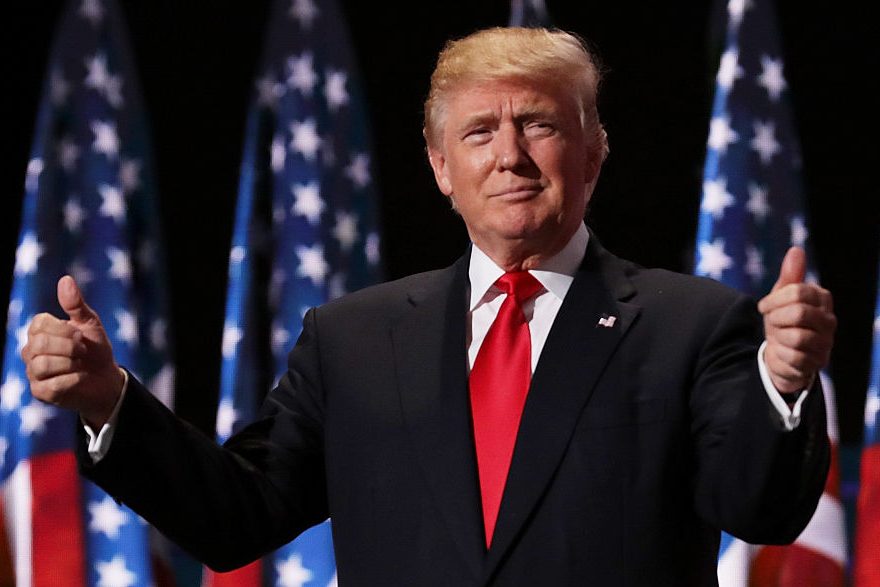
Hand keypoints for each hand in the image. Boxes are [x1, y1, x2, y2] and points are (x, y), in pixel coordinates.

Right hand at [21, 275, 124, 427]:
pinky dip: (73, 380)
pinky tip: (80, 377)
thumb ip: (76, 304)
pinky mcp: (40, 392)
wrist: (106, 379)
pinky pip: (52, 385)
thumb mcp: (90, 323)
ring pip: (42, 364)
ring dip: (70, 363)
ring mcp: (33, 372)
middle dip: (69, 347)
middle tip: (83, 350)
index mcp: (39, 331)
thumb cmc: (95, 349)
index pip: (39, 324)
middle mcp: (30, 350)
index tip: (81, 335)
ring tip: (81, 364)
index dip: (64, 330)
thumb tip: (65, 279)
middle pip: (39, 344)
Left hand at [758, 247, 835, 393]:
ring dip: (778, 337)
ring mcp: (826, 343)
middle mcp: (829, 320)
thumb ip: (789, 276)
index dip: (773, 299)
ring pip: (797, 336)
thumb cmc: (782, 321)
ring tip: (779, 337)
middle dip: (776, 318)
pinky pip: (794, 357)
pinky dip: (780, 354)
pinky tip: (781, 351)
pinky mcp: (817, 363)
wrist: (782, 355)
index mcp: (822, 299)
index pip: (797, 291)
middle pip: (798, 312)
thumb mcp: (781, 297)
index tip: (763, 307)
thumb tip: (796, 250)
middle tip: (772, 323)